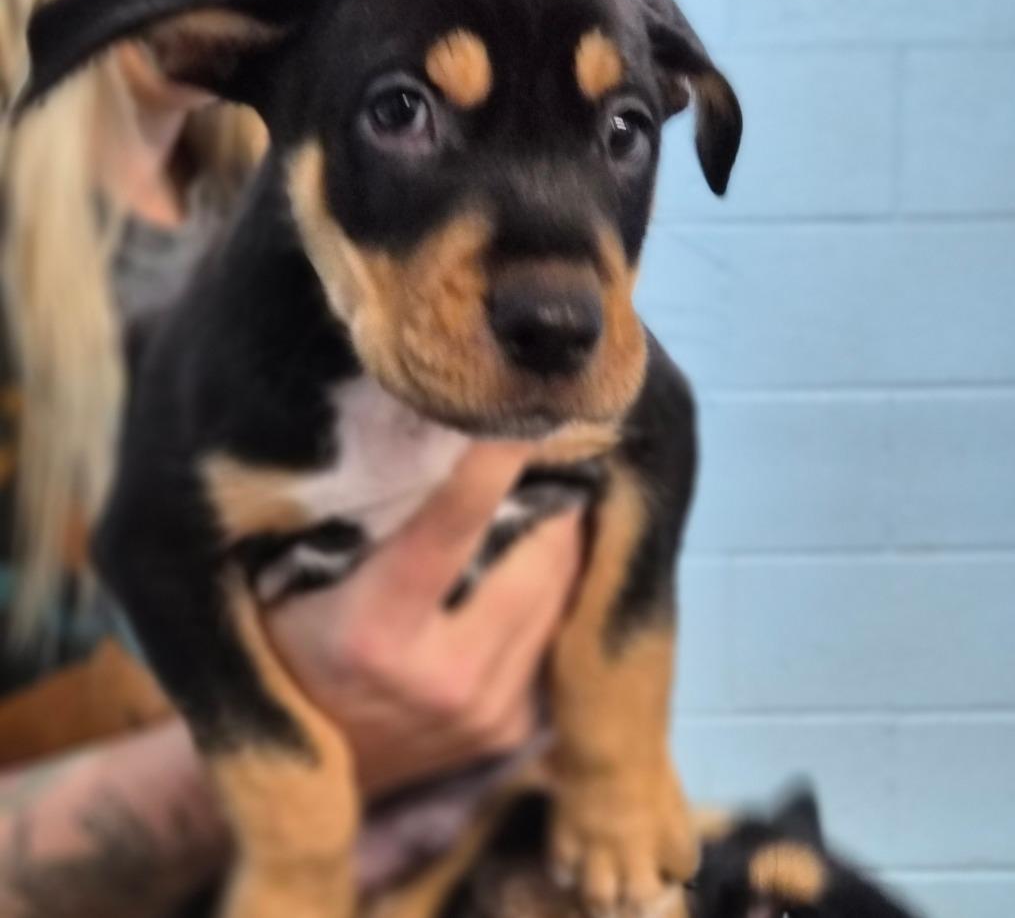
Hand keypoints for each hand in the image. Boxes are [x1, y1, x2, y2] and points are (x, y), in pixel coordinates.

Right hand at [266, 441, 584, 796]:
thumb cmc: (291, 645)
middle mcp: (440, 680)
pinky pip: (555, 633)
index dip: (491, 461)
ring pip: (558, 593)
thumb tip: (426, 437)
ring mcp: (485, 713)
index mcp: (370, 634)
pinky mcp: (512, 731)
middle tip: (545, 447)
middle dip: (548, 497)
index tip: (521, 407)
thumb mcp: (290, 581)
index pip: (448, 527)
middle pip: (533, 559)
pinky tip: (534, 559)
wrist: (306, 769)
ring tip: (546, 496)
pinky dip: (554, 588)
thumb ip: (354, 523)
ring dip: (560, 538)